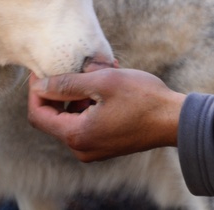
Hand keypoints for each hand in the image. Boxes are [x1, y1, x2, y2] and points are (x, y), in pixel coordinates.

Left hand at [26, 68, 186, 161]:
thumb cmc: (143, 98)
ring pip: (74, 116)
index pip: (39, 114)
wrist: (176, 120)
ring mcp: (95, 148)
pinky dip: (93, 101)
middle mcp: (81, 147)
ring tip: (101, 69)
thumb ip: (68, 84)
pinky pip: (89, 121)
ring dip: (81, 92)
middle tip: (78, 65)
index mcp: (77, 135)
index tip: (43, 69)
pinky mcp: (107, 143)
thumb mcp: (104, 82)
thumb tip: (40, 85)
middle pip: (56, 116)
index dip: (37, 90)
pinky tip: (109, 82)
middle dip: (64, 88)